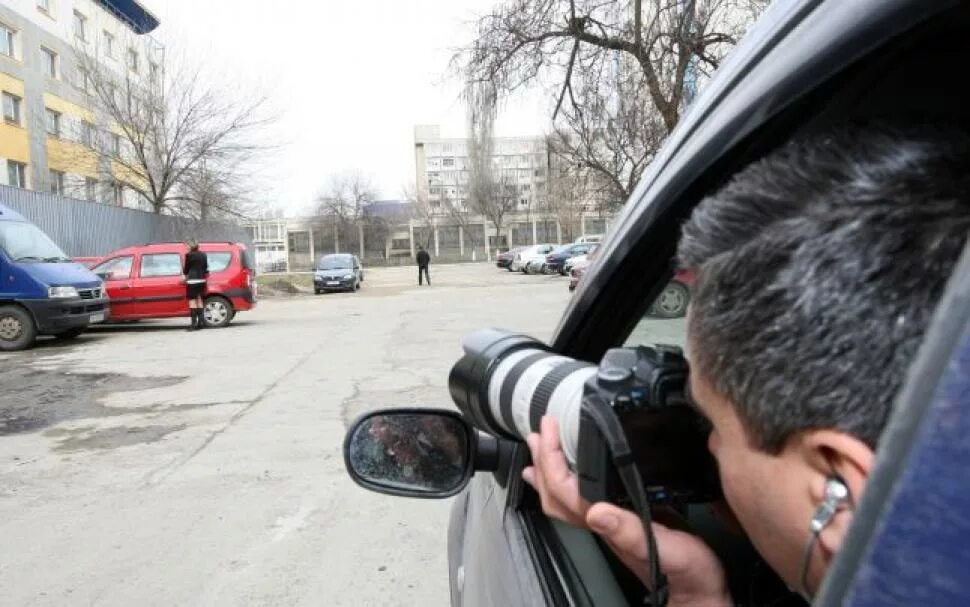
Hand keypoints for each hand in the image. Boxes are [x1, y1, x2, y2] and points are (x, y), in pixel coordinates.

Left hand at [523, 416, 730, 606]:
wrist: (701, 591)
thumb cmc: (687, 574)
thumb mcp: (667, 549)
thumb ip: (632, 532)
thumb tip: (597, 513)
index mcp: (608, 524)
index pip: (563, 489)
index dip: (551, 458)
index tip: (549, 430)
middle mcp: (603, 523)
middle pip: (556, 493)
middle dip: (543, 461)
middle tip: (537, 433)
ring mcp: (611, 523)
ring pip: (565, 498)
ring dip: (550, 472)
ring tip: (540, 452)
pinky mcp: (624, 520)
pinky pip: (585, 497)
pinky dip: (572, 481)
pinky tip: (578, 473)